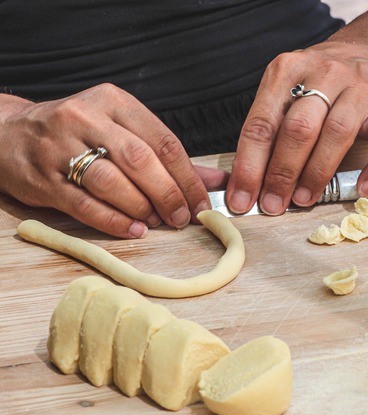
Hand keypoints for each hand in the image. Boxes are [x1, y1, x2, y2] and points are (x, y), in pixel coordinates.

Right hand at [0, 84, 227, 237]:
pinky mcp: (42, 177)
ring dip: (141, 207)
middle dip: (168, 194)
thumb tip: (217, 181)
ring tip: (156, 222)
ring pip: (111, 181)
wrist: (8, 133)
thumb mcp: (121, 130)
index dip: (188, 176)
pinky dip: (113, 221)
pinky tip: (133, 230)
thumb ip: (168, 156)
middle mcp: (85, 118)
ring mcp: (59, 147)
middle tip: (182, 217)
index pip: (163, 140)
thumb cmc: (78, 134)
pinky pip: (84, 204)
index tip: (202, 202)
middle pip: (140, 160)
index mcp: (113, 101)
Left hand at [226, 41, 367, 214]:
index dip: (249, 166)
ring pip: (337, 133)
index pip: (261, 123)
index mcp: (287, 70)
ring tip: (304, 200)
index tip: (241, 200)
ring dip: (317, 173)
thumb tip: (249, 185)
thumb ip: (269, 129)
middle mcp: (324, 75)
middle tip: (273, 204)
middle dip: (282, 173)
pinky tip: (363, 188)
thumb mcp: (286, 89)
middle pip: (299, 128)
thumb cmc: (318, 83)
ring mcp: (359, 91)